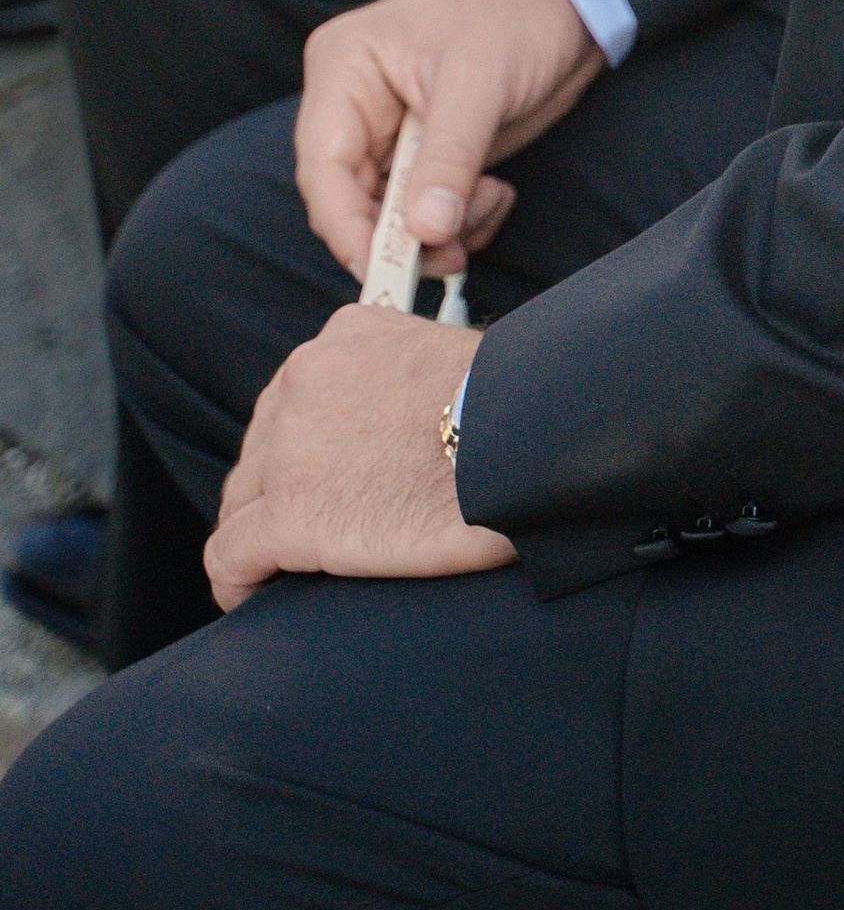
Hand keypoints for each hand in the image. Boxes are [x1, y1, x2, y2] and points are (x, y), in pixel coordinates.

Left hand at [206, 306, 513, 610]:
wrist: (524, 442)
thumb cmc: (509, 411)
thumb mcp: (443, 358)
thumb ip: (398, 380)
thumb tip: (402, 427)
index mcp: (343, 337)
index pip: (296, 400)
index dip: (305, 449)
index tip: (326, 480)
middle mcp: (304, 379)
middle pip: (262, 450)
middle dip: (280, 491)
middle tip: (315, 530)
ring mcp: (290, 448)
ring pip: (241, 501)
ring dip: (259, 534)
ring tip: (285, 568)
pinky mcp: (290, 515)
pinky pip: (230, 556)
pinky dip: (238, 580)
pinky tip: (256, 594)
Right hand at [296, 0, 602, 282]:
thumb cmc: (516, 8)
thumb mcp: (479, 83)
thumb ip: (448, 161)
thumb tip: (423, 233)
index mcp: (345, 72)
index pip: (322, 169)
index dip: (346, 228)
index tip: (382, 269)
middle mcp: (358, 107)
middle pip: (352, 204)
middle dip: (402, 237)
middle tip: (453, 250)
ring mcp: (394, 134)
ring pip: (392, 219)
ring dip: (439, 233)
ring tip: (488, 201)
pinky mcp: (431, 153)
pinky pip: (427, 213)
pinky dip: (460, 222)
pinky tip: (495, 195)